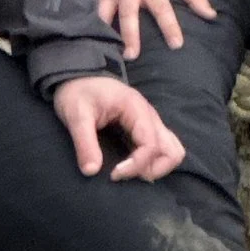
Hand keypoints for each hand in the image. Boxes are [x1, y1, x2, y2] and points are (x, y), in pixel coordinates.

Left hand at [52, 73, 184, 182]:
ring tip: (130, 172)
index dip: (136, 165)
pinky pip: (162, 148)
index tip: (114, 175)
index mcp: (136, 109)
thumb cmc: (78, 91)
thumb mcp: (76, 115)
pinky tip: (130, 165)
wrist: (78, 75)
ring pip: (172, 150)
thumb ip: (84, 143)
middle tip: (125, 175)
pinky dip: (152, 162)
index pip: (151, 145)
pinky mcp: (145, 128)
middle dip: (153, 170)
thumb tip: (92, 172)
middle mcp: (149, 116)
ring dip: (157, 167)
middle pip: (173, 151)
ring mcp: (150, 122)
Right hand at [91, 0, 215, 59]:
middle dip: (130, 35)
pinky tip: (78, 28)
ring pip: (103, 10)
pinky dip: (81, 12)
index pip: (163, 9)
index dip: (171, 27)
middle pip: (129, 14)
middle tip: (131, 56)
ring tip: (99, 47)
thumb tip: (212, 16)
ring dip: (102, 28)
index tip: (176, 45)